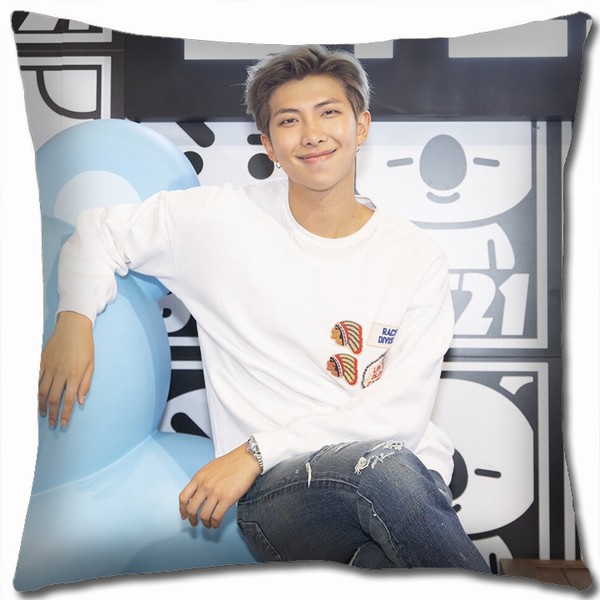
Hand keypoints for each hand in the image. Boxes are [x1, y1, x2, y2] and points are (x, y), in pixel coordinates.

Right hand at [38, 311, 93, 427]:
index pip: (68, 400)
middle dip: (53, 414)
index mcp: (75, 374)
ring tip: (44, 414)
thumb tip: (80, 401)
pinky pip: (36, 379)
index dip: (65, 414)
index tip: (63, 424)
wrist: (73, 327)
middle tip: (52, 424)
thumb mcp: (91, 365)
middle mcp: (61, 373)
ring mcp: (50, 367)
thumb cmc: (85, 346)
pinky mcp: (42, 361)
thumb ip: (85, 384)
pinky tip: (36, 398)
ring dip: (42, 405)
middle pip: (53, 399)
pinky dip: (35, 391)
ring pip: (42, 391)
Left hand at [179, 443, 260, 528]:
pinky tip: (217, 523)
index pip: (183, 497)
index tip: (184, 515)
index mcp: (199, 477)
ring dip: (205, 523)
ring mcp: (215, 492)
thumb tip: (197, 494)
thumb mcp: (210, 468)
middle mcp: (205, 485)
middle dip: (192, 519)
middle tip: (195, 523)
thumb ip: (201, 480)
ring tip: (209, 524)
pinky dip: (215, 523)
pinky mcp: (227, 499)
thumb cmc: (231, 462)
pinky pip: (217, 516)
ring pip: (204, 515)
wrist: (246, 459)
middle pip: (191, 509)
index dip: (182, 509)